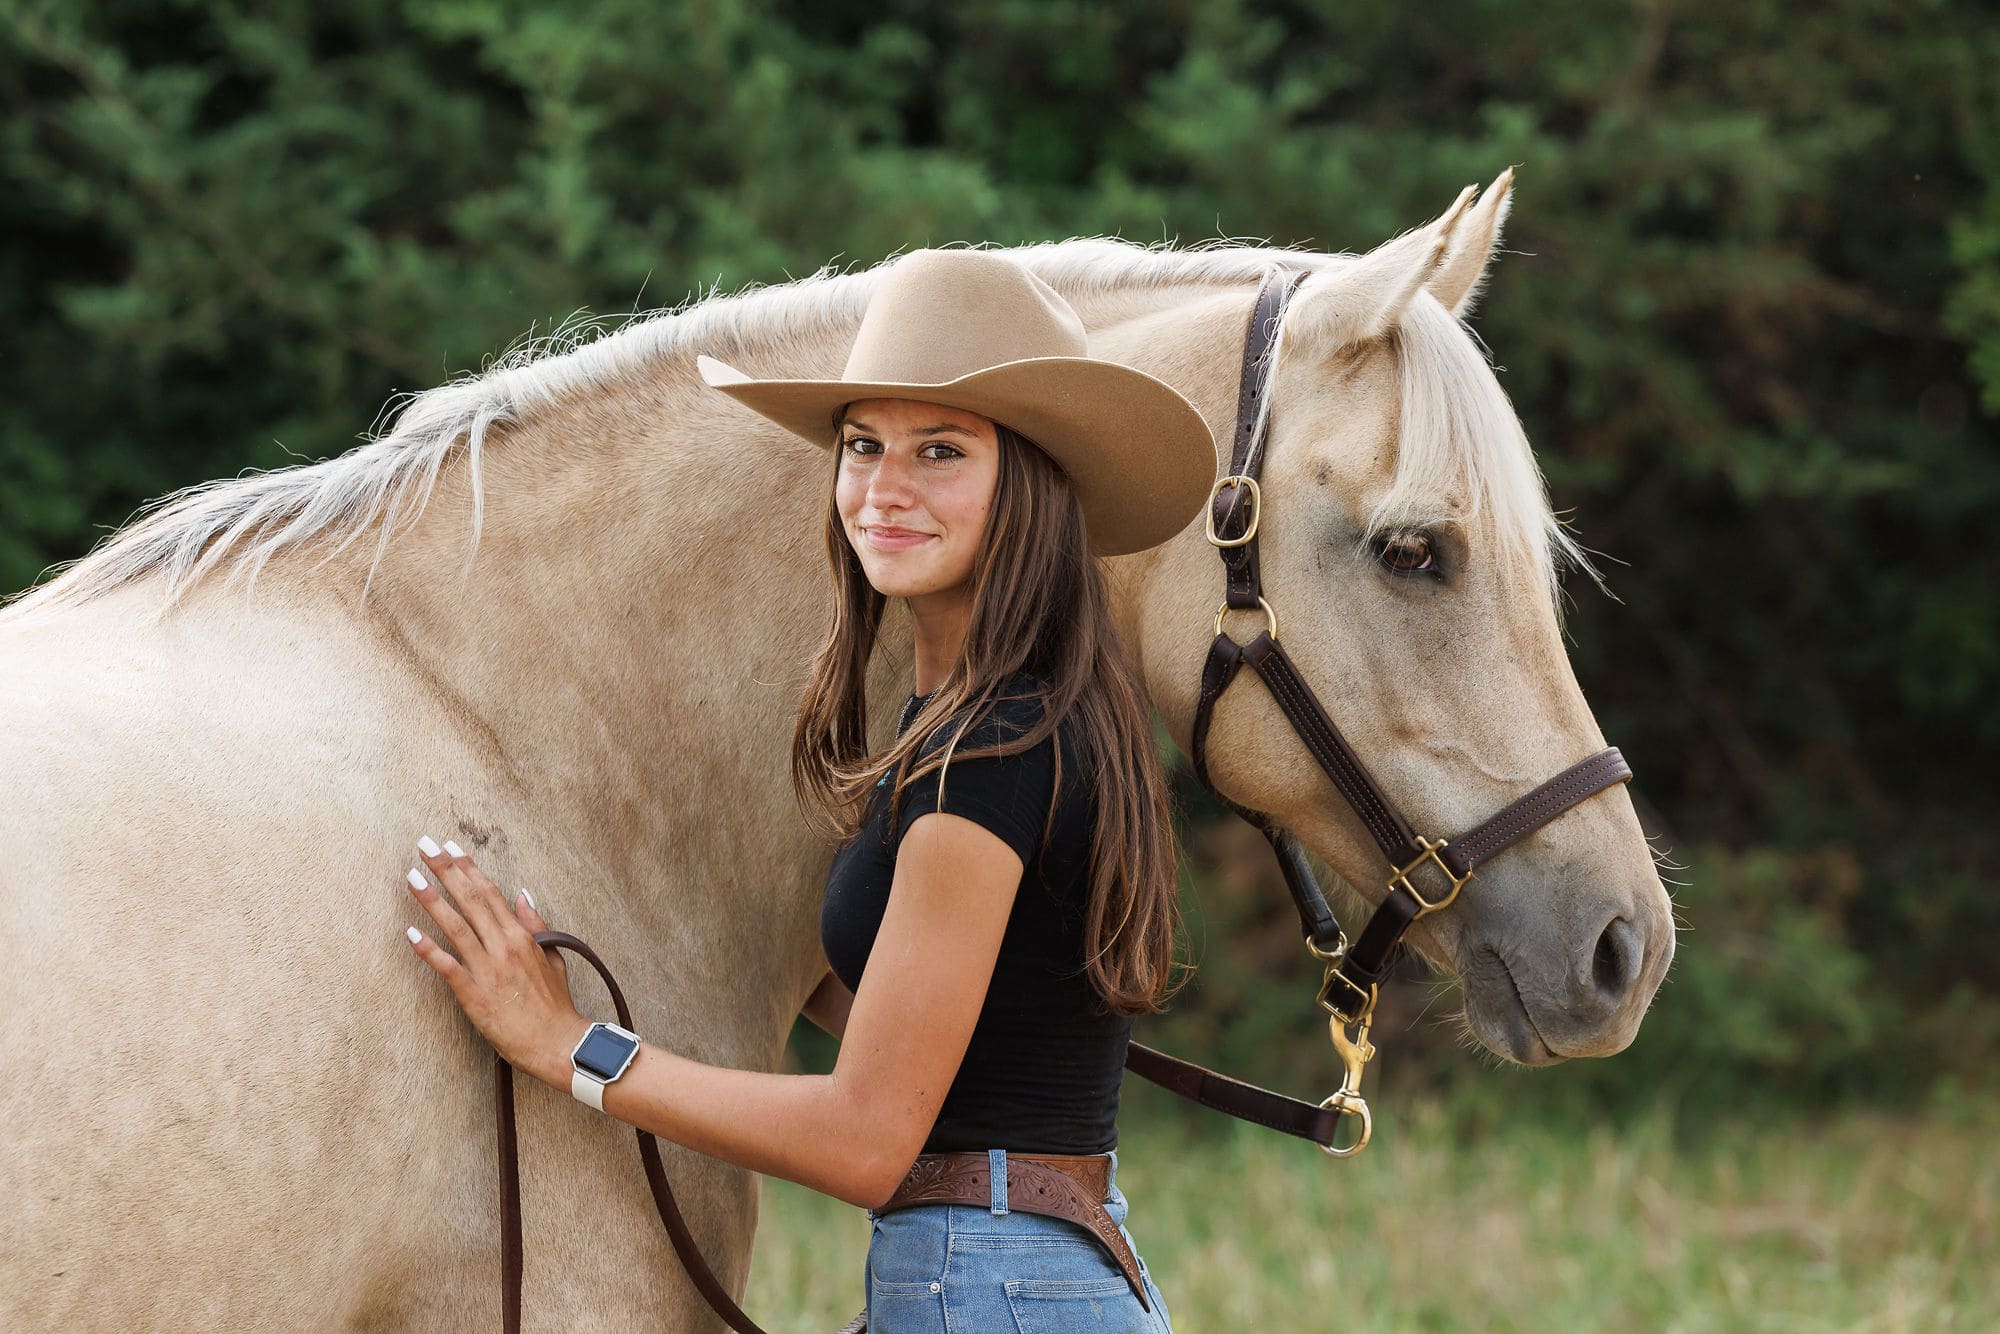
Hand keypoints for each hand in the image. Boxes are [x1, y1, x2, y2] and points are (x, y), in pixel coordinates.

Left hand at [401, 836, 589, 1090]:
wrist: (557, 1042)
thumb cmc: (555, 1003)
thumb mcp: (552, 956)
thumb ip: (535, 923)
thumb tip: (522, 892)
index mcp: (522, 935)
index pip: (490, 892)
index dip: (468, 867)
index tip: (450, 846)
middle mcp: (503, 946)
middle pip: (470, 899)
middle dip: (445, 870)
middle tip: (424, 845)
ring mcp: (487, 969)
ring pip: (455, 926)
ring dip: (431, 900)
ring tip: (411, 876)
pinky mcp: (473, 994)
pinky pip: (447, 967)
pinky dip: (428, 949)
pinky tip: (410, 933)